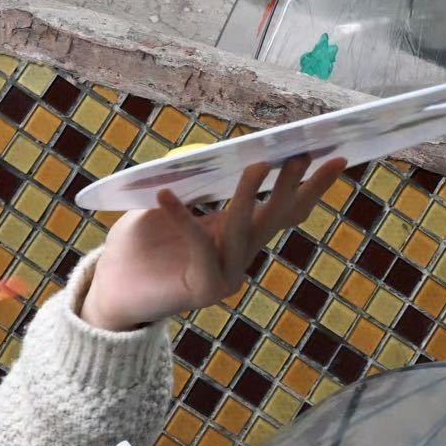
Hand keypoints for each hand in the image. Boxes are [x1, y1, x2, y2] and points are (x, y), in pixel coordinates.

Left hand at [80, 155, 346, 330]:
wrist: (109, 292)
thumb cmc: (133, 248)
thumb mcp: (158, 207)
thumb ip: (185, 186)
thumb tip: (206, 153)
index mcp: (234, 235)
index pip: (280, 209)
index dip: (309, 186)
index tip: (336, 155)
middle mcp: (237, 256)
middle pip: (274, 218)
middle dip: (291, 185)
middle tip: (304, 153)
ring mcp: (225, 276)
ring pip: (242, 229)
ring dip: (249, 196)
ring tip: (258, 164)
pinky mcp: (203, 288)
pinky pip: (199, 245)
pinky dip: (182, 218)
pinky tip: (165, 195)